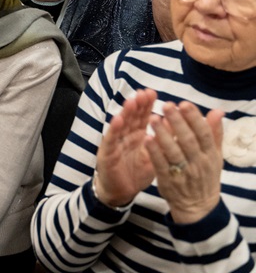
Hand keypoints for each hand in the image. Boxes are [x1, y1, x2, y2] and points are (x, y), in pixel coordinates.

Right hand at [94, 89, 157, 206]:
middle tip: (143, 93)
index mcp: (138, 135)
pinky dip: (114, 129)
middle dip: (137, 104)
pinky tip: (118, 120)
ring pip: (120, 125)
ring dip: (125, 112)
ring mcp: (115, 143)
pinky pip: (111, 140)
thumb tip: (177, 123)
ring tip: (132, 101)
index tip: (152, 93)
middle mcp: (125, 136)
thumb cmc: (137, 172)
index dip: (146, 105)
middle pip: (131, 117)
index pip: (142, 117)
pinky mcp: (107, 154)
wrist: (122, 192)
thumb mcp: (154, 155)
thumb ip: (163, 140)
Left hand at [145, 101, 224, 224]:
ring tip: (153, 118)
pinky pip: (161, 165)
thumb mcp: (215, 156)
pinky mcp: (168, 181)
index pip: (204, 133)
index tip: (184, 104)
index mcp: (211, 155)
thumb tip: (218, 111)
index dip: (194, 118)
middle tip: (166, 105)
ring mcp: (183, 173)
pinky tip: (147, 139)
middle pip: (188, 140)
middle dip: (177, 122)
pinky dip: (154, 152)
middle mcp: (198, 163)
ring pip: (173, 152)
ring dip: (163, 134)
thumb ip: (215, 133)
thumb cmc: (205, 175)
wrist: (198, 207)